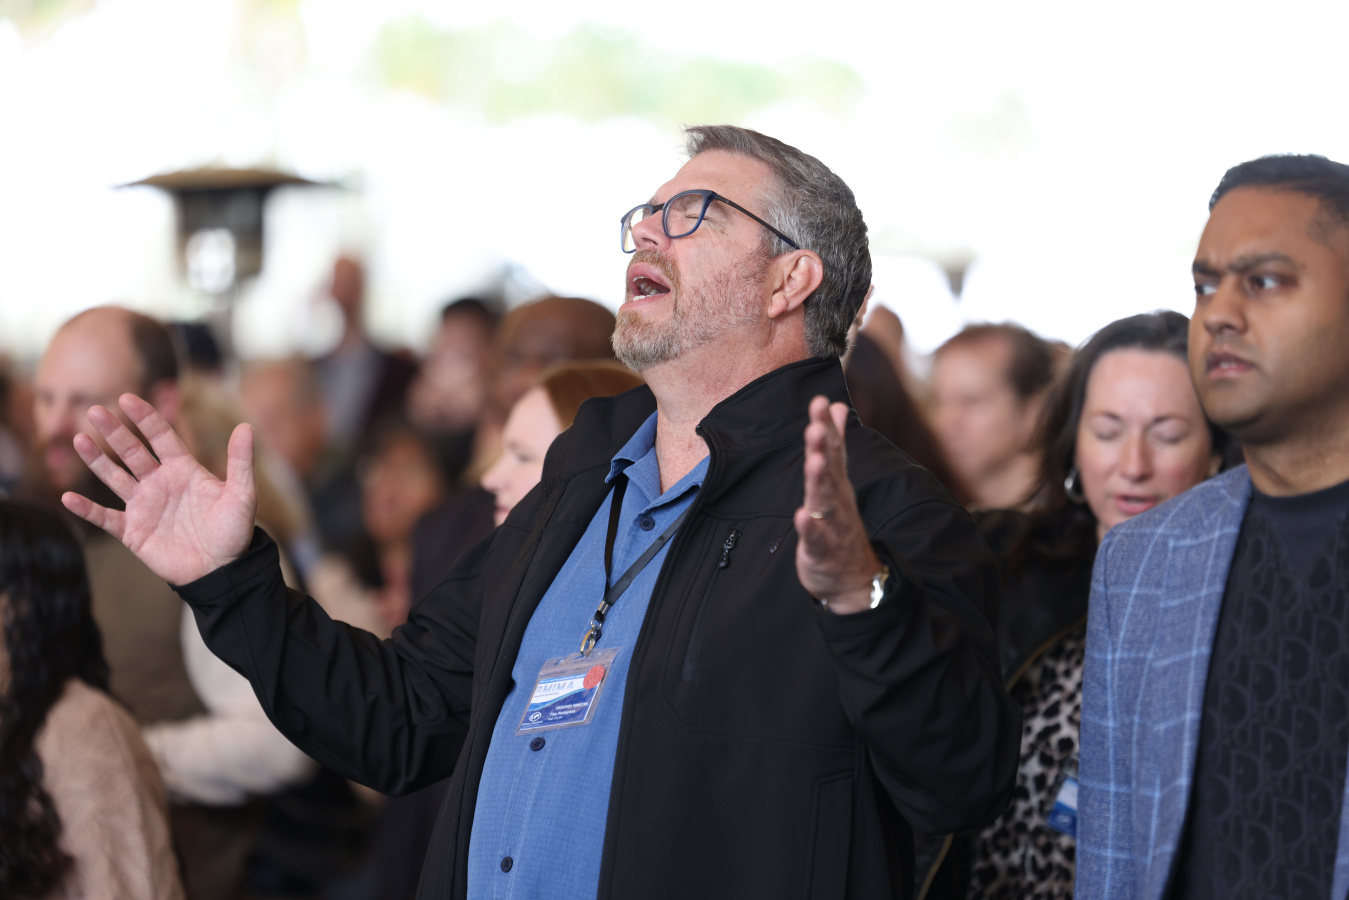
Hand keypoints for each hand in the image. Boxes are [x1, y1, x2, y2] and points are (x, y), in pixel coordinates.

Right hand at [61, 394, 258, 584]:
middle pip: (132, 452)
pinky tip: (68, 498)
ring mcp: (144, 506)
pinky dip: (87, 510)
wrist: (222, 570)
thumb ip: (241, 462)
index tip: (126, 398)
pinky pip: (105, 518)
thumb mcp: (242, 495)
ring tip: (78, 440)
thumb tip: (247, 427)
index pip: (160, 437)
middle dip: (114, 431)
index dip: (144, 418)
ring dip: (96, 460)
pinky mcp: (133, 531)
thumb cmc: (234, 532)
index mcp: (183, 470)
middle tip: (94, 410)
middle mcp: (159, 483)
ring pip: (114, 478)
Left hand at [794, 396, 883, 614]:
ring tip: (813, 461)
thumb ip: (836, 443)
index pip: (832, 449)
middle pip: (828, 470)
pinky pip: (814, 539)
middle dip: (822, 447)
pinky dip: (808, 528)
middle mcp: (836, 500)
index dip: (826, 425)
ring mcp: (830, 525)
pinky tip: (801, 515)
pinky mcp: (820, 551)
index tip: (820, 401)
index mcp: (837, 482)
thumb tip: (837, 406)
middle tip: (816, 424)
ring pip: (824, 500)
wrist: (854, 578)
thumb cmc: (841, 523)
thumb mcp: (839, 480)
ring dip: (818, 481)